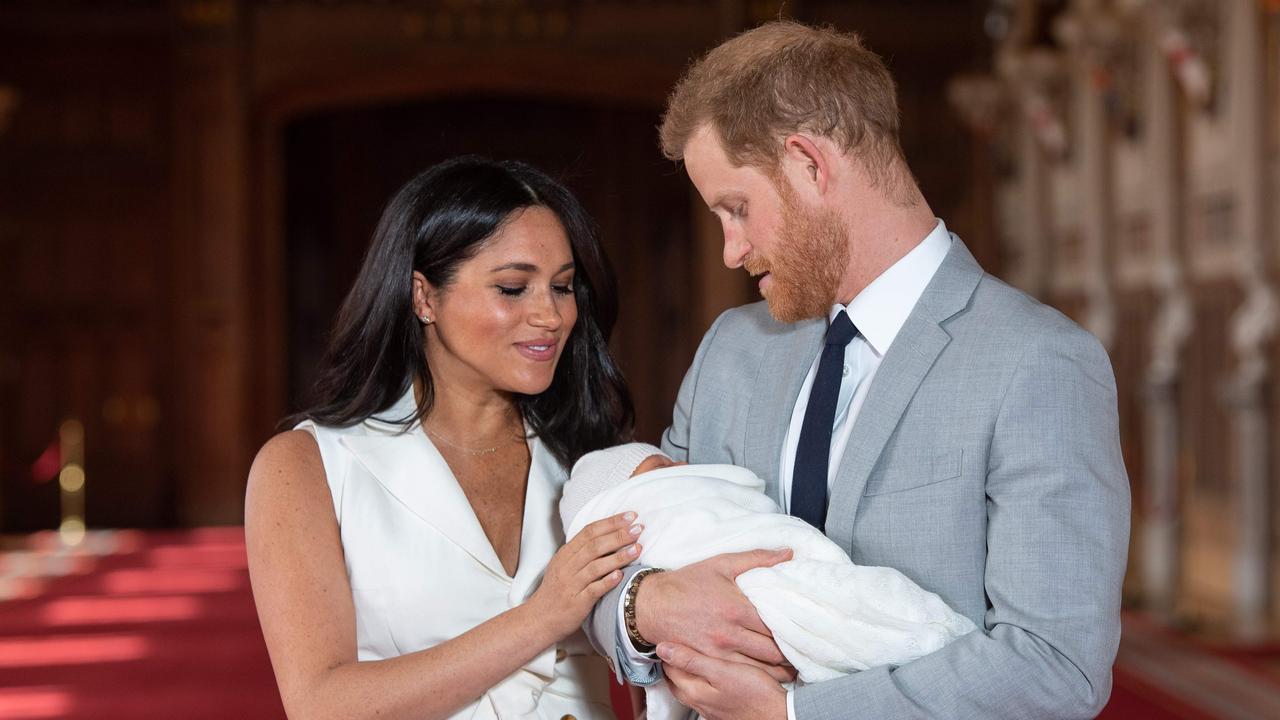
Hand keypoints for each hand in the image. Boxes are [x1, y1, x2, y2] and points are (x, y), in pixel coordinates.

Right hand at [531, 512, 641, 637]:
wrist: (540, 618)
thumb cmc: (557, 591)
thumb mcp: (564, 565)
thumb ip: (583, 551)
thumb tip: (610, 534)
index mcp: (565, 554)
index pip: (589, 531)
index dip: (611, 522)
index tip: (630, 516)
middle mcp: (567, 566)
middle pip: (595, 546)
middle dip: (619, 535)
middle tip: (638, 528)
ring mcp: (571, 584)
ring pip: (596, 566)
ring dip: (619, 557)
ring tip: (638, 548)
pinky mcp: (577, 602)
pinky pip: (593, 590)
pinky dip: (607, 581)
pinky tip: (621, 575)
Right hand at [637, 549, 795, 681]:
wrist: (651, 604)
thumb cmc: (687, 583)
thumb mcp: (722, 564)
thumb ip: (757, 559)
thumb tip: (787, 552)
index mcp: (737, 609)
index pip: (777, 626)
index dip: (794, 632)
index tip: (805, 633)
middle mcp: (729, 633)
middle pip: (772, 652)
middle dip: (790, 655)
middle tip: (802, 654)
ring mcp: (717, 652)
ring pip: (759, 670)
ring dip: (777, 671)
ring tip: (791, 669)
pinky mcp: (707, 662)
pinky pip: (738, 675)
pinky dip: (756, 678)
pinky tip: (766, 677)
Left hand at [659, 641, 787, 719]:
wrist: (780, 716)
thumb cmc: (754, 693)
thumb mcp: (721, 671)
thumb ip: (692, 659)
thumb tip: (663, 648)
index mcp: (695, 691)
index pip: (670, 669)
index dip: (668, 651)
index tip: (668, 635)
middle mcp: (699, 702)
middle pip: (677, 680)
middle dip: (674, 663)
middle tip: (675, 643)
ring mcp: (711, 708)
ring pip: (690, 686)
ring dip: (688, 671)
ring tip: (691, 654)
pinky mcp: (724, 709)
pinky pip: (705, 692)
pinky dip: (702, 679)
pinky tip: (712, 673)